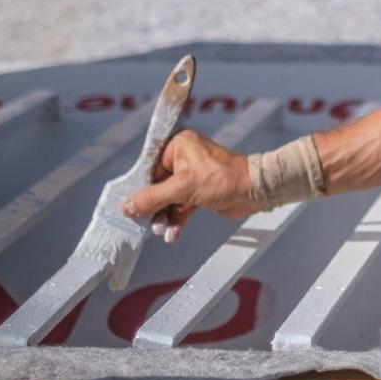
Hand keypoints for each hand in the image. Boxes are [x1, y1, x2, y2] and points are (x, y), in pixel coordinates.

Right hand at [120, 129, 254, 237]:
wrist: (254, 191)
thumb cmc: (221, 180)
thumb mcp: (182, 189)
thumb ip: (152, 198)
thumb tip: (126, 206)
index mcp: (179, 145)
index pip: (150, 168)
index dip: (141, 189)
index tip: (130, 207)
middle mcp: (184, 157)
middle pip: (158, 186)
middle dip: (155, 208)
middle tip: (149, 225)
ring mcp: (192, 176)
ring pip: (169, 199)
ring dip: (165, 217)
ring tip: (163, 231)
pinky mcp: (199, 191)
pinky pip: (181, 206)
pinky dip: (177, 220)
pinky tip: (174, 234)